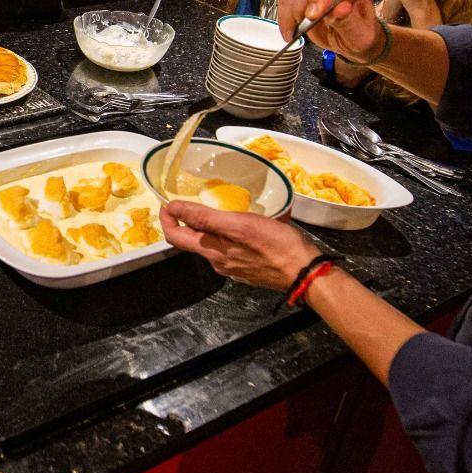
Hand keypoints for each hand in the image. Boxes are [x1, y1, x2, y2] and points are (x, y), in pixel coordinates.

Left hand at [158, 200, 317, 291]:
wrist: (305, 272)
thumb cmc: (275, 246)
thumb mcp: (238, 225)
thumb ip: (204, 218)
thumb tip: (174, 208)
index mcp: (212, 251)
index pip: (174, 237)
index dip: (166, 218)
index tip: (167, 201)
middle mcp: (217, 262)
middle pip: (191, 240)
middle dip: (185, 220)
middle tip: (187, 201)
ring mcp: (232, 266)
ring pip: (210, 244)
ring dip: (207, 226)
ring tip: (216, 208)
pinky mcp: (246, 267)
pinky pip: (228, 248)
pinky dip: (225, 234)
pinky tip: (238, 224)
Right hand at [277, 0, 381, 60]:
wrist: (348, 40)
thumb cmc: (358, 34)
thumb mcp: (360, 35)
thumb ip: (350, 21)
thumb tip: (341, 9)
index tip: (315, 13)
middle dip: (305, 4)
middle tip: (305, 23)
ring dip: (293, 13)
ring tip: (299, 30)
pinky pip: (285, 1)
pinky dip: (284, 18)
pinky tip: (290, 31)